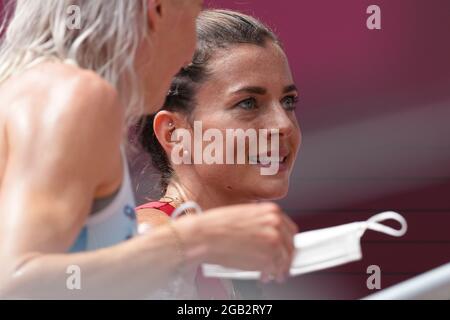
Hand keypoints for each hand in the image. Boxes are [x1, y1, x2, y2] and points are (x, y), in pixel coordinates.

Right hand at [174, 202, 297, 282]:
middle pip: (290, 245)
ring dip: (280, 268)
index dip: (287, 241)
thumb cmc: (217, 225)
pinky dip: (271, 275)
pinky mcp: (268, 259)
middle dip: (286, 256)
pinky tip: (264, 276)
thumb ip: (260, 223)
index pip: (289, 229)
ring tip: (274, 273)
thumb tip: (266, 235)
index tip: (285, 248)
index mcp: (271, 211)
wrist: (205, 235)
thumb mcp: (244, 215)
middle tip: (282, 263)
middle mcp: (276, 225)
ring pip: (285, 259)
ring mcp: (273, 242)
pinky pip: (275, 270)